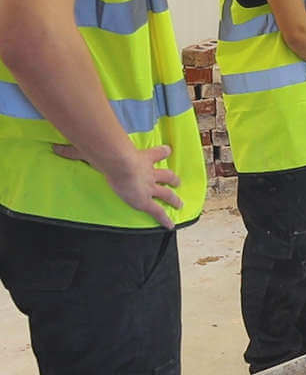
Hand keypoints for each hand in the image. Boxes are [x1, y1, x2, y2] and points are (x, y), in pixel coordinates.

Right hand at [54, 144, 181, 229]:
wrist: (121, 164)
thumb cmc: (109, 155)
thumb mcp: (94, 151)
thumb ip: (76, 151)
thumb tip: (56, 148)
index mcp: (142, 158)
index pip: (157, 153)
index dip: (163, 151)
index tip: (168, 150)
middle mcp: (149, 173)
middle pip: (166, 174)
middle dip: (172, 178)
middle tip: (178, 181)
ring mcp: (149, 187)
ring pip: (166, 193)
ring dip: (174, 198)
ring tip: (180, 204)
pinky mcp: (146, 201)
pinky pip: (158, 212)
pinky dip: (165, 219)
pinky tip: (170, 226)